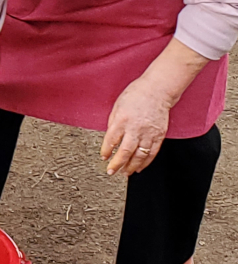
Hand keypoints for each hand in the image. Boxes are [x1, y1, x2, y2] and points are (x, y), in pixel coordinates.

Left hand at [101, 38, 210, 175]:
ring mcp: (148, 133)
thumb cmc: (135, 95)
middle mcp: (135, 128)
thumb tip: (110, 138)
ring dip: (131, 166)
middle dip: (117, 164)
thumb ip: (113, 123)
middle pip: (125, 151)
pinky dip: (145, 162)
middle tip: (111, 172)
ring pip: (139, 155)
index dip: (106, 151)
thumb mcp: (117, 106)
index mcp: (122, 120)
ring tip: (125, 173)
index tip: (104, 157)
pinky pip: (152, 153)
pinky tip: (139, 167)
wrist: (157, 91)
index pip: (111, 140)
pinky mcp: (159, 136)